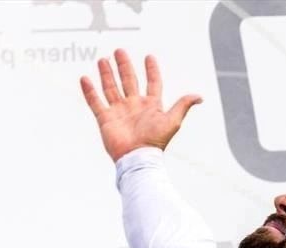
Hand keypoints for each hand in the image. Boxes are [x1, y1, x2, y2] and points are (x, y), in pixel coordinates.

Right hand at [80, 49, 201, 161]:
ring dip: (107, 74)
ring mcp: (119, 112)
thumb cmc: (155, 141)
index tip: (149, 57)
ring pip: (111, 88)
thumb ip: (183, 105)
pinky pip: (95, 102)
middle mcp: (134, 106)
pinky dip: (89, 91)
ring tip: (103, 60)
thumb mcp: (173, 121)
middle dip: (124, 66)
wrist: (137, 157)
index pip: (152, 83)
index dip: (152, 71)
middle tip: (119, 51)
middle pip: (129, 81)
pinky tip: (85, 78)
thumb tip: (199, 96)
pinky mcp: (105, 119)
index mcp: (151, 106)